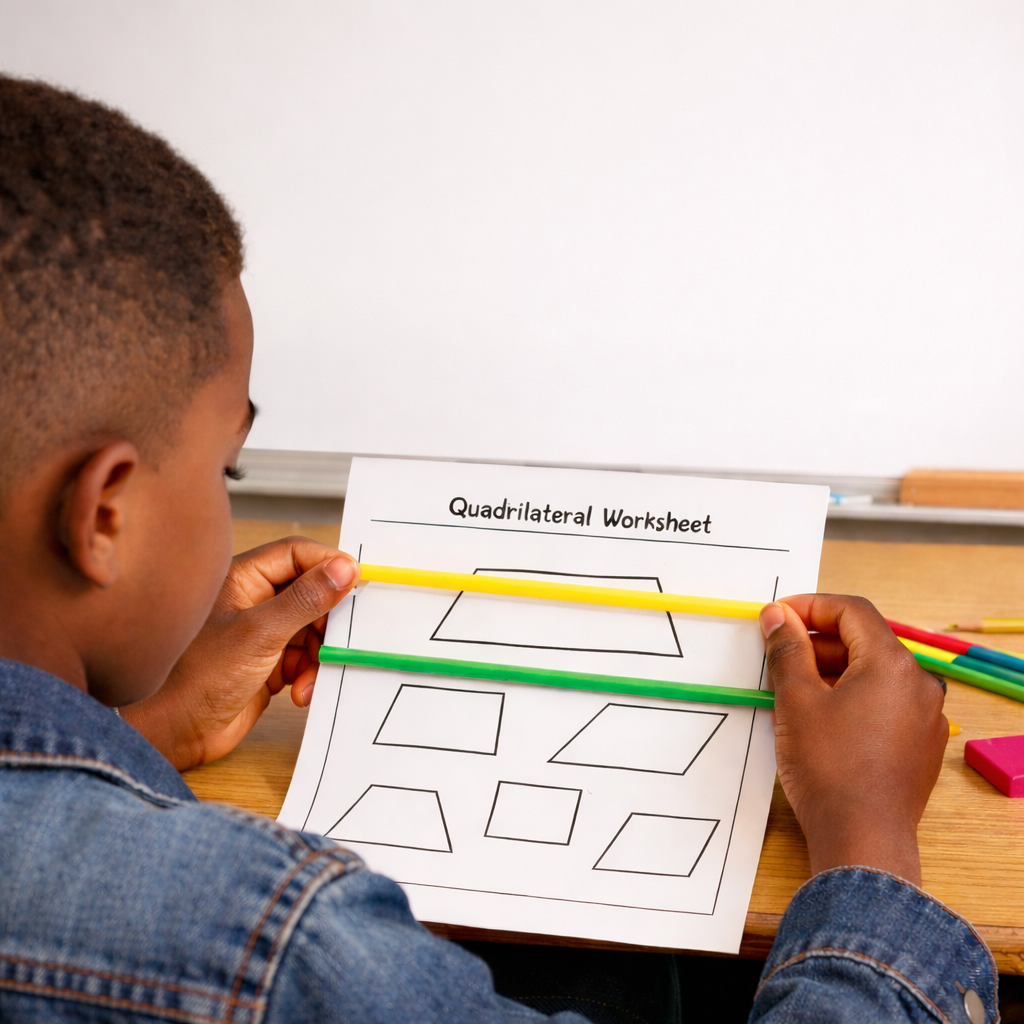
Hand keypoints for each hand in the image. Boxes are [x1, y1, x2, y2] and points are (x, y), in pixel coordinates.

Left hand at [122, 537, 358, 769]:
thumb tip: (345, 568)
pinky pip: (308, 658)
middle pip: (313, 593)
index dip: (330, 565)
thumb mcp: (260, 634)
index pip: (299, 554)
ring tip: (311, 677)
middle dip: (330, 620)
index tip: (358, 582)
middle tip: (341, 638)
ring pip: (315, 629)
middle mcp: (255, 600)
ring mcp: (264, 632)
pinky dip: (311, 674)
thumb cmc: (200, 677)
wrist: (175, 734)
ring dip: (321, 654)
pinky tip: (301, 693)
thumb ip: (306, 600)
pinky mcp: (271, 662)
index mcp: (244, 578)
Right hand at [760, 594, 947, 885]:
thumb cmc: (828, 769)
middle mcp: (919, 684)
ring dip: (831, 672)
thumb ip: (787, 649)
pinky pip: (883, 703)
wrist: (862, 840)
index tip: (777, 617)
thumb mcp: (796, 700)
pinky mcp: (920, 744)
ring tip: (791, 691)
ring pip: (872, 674)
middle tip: (776, 655)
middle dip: (816, 643)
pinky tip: (818, 719)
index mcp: (892, 664)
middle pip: (863, 642)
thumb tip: (777, 616)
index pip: (851, 611)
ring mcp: (924, 716)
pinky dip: (850, 698)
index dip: (809, 606)